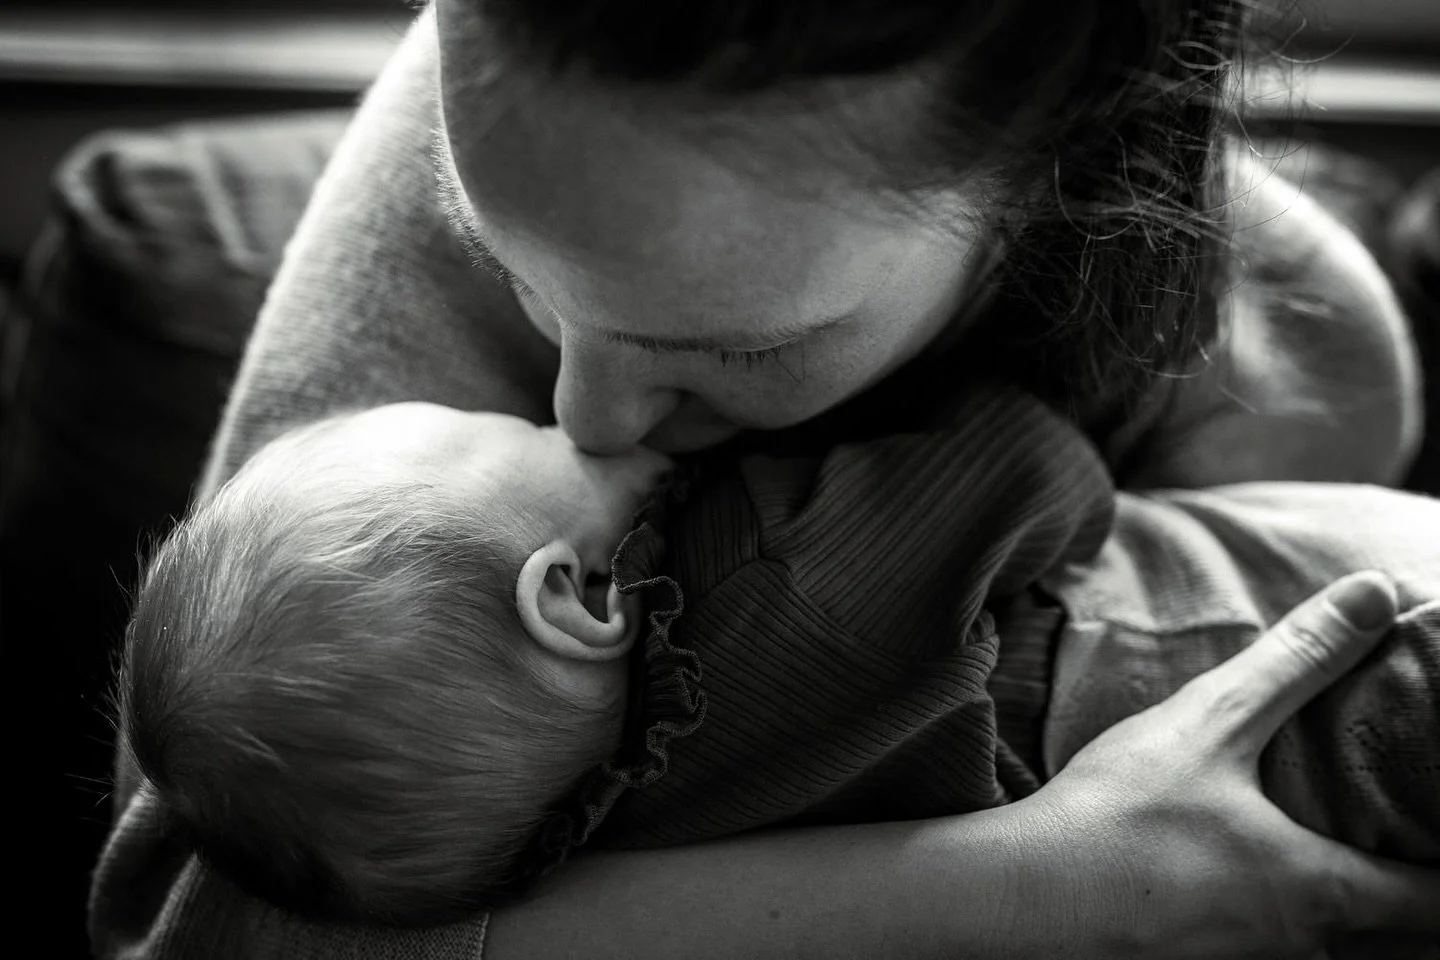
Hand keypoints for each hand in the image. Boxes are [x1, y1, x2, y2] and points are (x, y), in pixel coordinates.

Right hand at [1014, 570, 1439, 958]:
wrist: (1020, 901)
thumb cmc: (1117, 817)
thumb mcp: (1210, 726)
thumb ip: (1298, 663)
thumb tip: (1376, 594)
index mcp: (1320, 891)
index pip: (1437, 905)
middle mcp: (1299, 949)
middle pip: (1399, 946)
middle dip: (1412, 907)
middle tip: (1403, 852)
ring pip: (1330, 956)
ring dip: (1348, 924)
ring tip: (1330, 872)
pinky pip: (1267, 958)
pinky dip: (1279, 931)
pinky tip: (1237, 894)